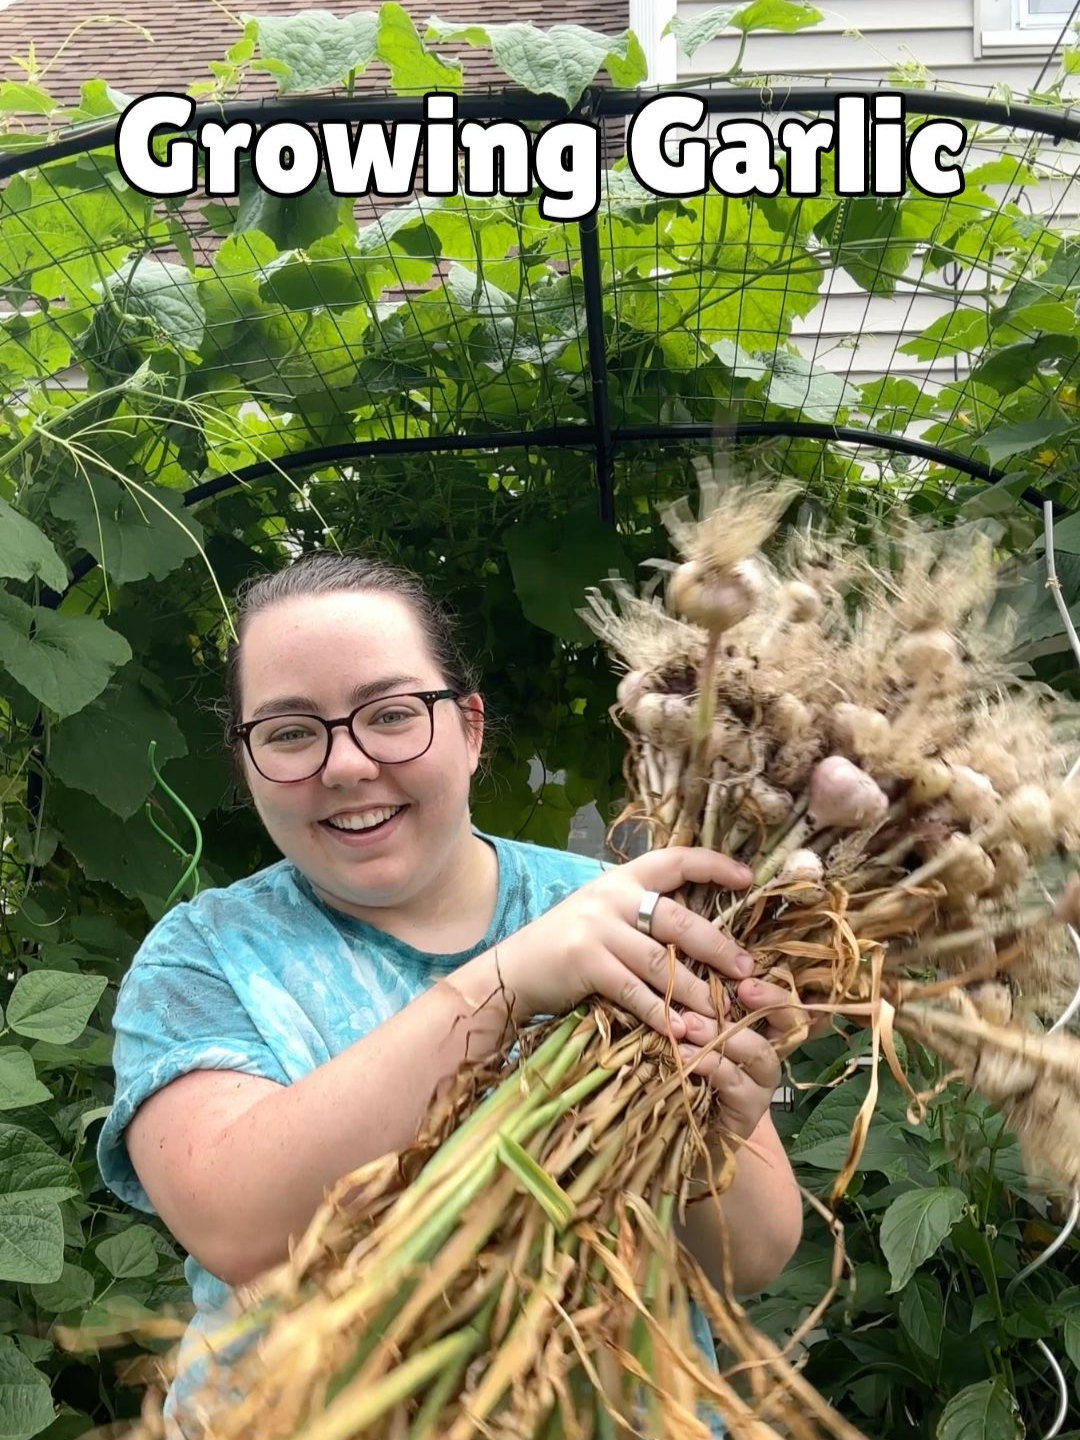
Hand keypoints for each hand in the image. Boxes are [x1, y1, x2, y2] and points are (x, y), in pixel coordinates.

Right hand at [497, 847, 753, 1039]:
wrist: (513, 969)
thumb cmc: (567, 945)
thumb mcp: (604, 916)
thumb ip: (642, 916)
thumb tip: (702, 936)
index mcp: (622, 879)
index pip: (675, 860)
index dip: (713, 865)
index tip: (748, 878)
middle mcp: (612, 896)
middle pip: (678, 920)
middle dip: (717, 946)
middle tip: (746, 970)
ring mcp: (597, 928)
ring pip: (660, 962)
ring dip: (695, 991)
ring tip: (721, 1013)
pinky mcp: (584, 961)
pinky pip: (633, 991)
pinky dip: (660, 1014)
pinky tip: (681, 1031)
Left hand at [676, 978, 808, 1139]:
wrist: (694, 1129)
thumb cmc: (693, 1065)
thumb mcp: (698, 1027)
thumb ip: (704, 1001)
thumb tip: (691, 961)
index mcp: (763, 1028)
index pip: (785, 1003)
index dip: (772, 993)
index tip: (745, 983)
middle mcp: (771, 1053)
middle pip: (784, 1025)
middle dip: (757, 1007)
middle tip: (718, 998)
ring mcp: (762, 1084)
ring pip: (759, 1053)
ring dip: (723, 1036)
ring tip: (688, 1026)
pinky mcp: (748, 1110)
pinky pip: (734, 1083)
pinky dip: (708, 1065)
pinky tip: (682, 1056)